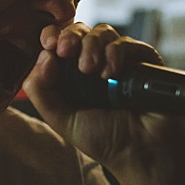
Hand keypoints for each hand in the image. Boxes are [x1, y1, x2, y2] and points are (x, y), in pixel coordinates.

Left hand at [23, 22, 184, 182]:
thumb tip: (42, 55)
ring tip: (89, 71)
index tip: (48, 45)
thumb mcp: (62, 119)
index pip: (57, 44)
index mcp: (71, 76)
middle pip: (79, 32)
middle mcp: (94, 64)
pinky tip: (110, 72)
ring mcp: (119, 60)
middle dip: (69, 36)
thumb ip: (41, 91)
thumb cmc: (105, 140)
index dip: (51, 37)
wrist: (144, 152)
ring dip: (91, 46)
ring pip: (101, 32)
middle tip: (65, 50)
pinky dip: (114, 52)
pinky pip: (125, 43)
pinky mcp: (142, 59)